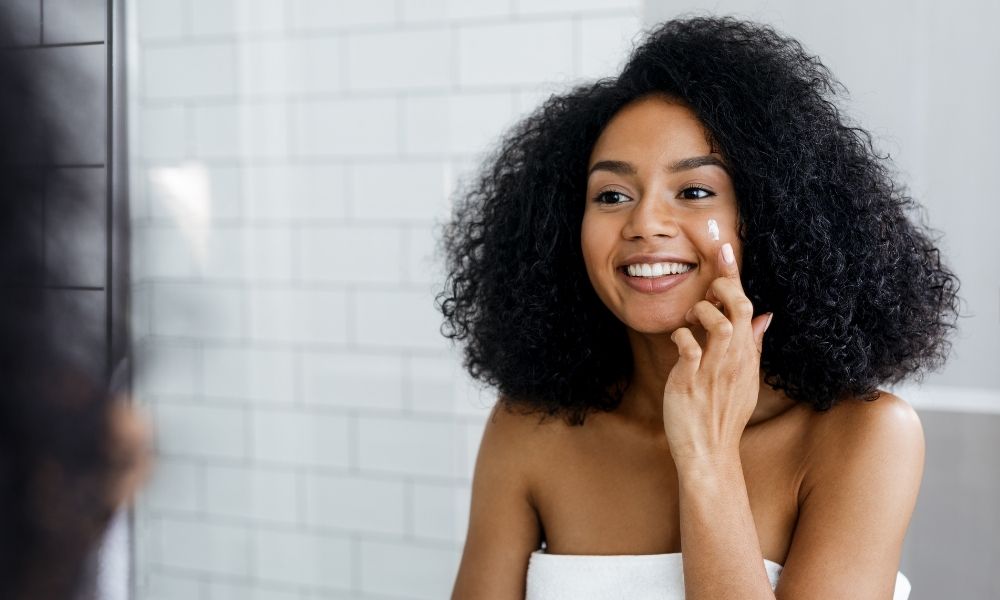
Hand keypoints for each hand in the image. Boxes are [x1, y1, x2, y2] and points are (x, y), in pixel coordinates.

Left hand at [662, 242, 772, 464]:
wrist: (710, 454)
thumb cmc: (721, 415)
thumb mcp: (744, 379)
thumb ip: (752, 345)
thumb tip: (764, 315)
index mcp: (746, 355)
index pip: (747, 305)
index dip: (734, 274)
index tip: (723, 247)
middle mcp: (735, 360)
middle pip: (740, 307)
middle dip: (723, 286)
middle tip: (706, 288)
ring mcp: (714, 371)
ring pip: (721, 325)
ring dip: (704, 312)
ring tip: (692, 318)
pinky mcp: (691, 383)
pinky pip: (689, 350)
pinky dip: (682, 338)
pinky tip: (678, 340)